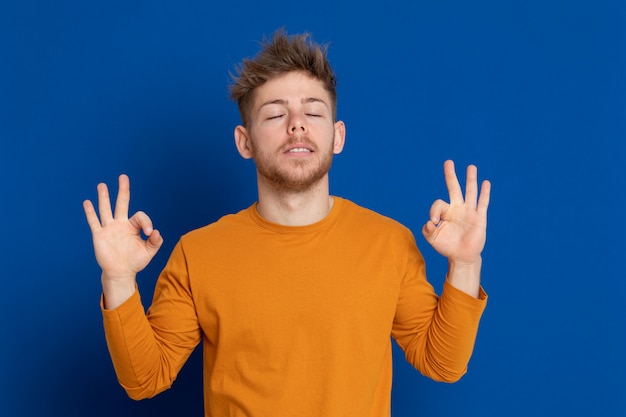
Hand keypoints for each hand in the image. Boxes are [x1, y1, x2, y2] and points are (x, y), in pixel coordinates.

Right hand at [83, 175, 162, 307]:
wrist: (121, 273)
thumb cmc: (135, 261)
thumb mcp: (149, 252)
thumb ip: (155, 242)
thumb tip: (156, 232)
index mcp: (133, 226)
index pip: (139, 216)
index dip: (146, 221)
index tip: (149, 233)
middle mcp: (121, 224)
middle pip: (122, 203)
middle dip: (123, 190)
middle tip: (123, 176)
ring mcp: (109, 229)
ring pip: (106, 209)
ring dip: (104, 197)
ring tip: (102, 185)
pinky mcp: (100, 235)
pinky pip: (94, 222)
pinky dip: (90, 212)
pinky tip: (87, 202)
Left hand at [422, 160, 490, 264]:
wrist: (462, 256)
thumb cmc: (446, 246)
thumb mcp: (433, 239)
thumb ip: (427, 230)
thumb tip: (429, 222)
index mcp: (445, 212)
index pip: (438, 203)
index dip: (434, 211)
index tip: (433, 223)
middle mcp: (457, 208)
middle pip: (454, 188)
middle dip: (451, 176)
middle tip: (448, 162)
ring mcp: (469, 212)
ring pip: (470, 192)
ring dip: (470, 180)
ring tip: (471, 167)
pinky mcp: (479, 218)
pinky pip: (482, 203)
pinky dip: (484, 193)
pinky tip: (485, 183)